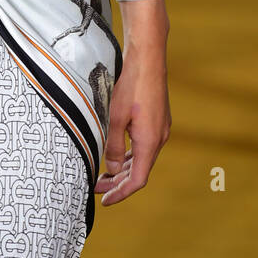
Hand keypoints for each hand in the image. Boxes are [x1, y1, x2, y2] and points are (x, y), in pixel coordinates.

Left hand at [94, 37, 170, 205]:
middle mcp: (159, 137)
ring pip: (141, 157)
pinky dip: (129, 154)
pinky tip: (116, 153)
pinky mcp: (157, 118)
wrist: (148, 57)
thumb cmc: (130, 84)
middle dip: (118, 182)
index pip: (137, 179)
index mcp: (150, 141)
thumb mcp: (115, 116)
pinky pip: (144, 145)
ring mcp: (160, 127)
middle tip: (97, 188)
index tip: (105, 201)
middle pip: (139, 170)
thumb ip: (112, 145)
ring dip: (123, 168)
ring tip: (103, 174)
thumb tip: (109, 169)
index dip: (121, 193)